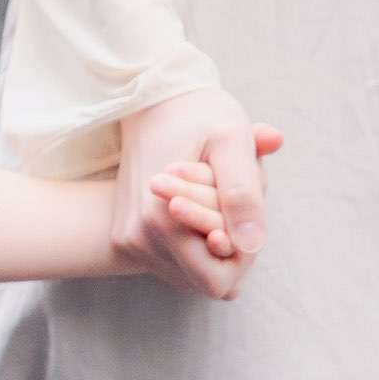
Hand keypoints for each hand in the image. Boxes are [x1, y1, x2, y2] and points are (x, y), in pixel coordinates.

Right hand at [112, 89, 281, 298]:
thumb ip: (243, 192)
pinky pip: (175, 262)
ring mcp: (129, 240)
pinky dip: (193, 241)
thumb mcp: (231, 140)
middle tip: (227, 200)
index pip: (219, 281)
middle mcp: (137, 239)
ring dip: (209, 243)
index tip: (239, 210)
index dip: (241, 254)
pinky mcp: (126, 237)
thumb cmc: (199, 114)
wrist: (150, 98)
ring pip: (191, 272)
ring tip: (208, 196)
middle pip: (205, 280)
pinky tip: (195, 204)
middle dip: (227, 246)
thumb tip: (252, 243)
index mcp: (159, 221)